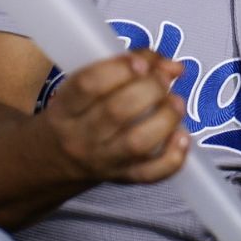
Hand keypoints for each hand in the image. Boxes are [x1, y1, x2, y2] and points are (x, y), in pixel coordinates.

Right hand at [42, 50, 188, 184]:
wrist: (58, 161)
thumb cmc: (78, 111)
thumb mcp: (85, 83)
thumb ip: (128, 64)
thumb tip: (174, 67)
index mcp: (66, 107)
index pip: (88, 85)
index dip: (119, 69)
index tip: (140, 62)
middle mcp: (82, 136)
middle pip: (117, 112)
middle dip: (149, 89)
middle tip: (163, 80)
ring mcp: (104, 161)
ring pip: (137, 143)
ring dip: (165, 118)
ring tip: (176, 102)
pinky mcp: (125, 178)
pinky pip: (152, 173)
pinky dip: (173, 155)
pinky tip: (182, 135)